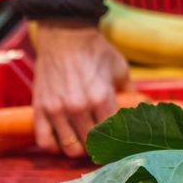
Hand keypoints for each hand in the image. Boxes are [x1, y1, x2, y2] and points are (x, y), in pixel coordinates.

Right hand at [33, 21, 128, 156]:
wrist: (65, 34)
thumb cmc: (95, 50)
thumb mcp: (120, 69)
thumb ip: (129, 91)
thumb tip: (143, 107)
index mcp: (101, 98)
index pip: (113, 134)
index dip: (119, 141)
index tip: (121, 143)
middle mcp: (78, 107)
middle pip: (92, 144)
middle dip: (100, 147)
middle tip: (104, 144)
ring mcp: (57, 109)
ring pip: (70, 147)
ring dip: (79, 149)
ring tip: (85, 143)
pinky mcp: (39, 108)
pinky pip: (44, 141)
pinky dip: (54, 146)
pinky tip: (63, 140)